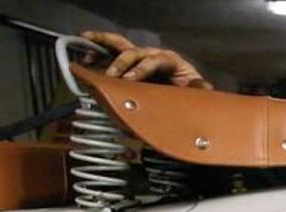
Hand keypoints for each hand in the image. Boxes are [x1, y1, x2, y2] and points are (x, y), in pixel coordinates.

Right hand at [79, 31, 211, 89]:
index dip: (142, 69)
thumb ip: (198, 89)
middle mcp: (152, 55)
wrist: (184, 92)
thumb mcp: (196, 91)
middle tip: (111, 76)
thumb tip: (200, 88)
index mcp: (170, 60)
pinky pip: (111, 52)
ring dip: (102, 44)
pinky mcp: (128, 63)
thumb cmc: (188, 90)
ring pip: (120, 44)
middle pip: (135, 52)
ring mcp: (139, 57)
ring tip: (86, 47)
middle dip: (122, 62)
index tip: (130, 80)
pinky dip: (97, 51)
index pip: (156, 60)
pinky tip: (84, 56)